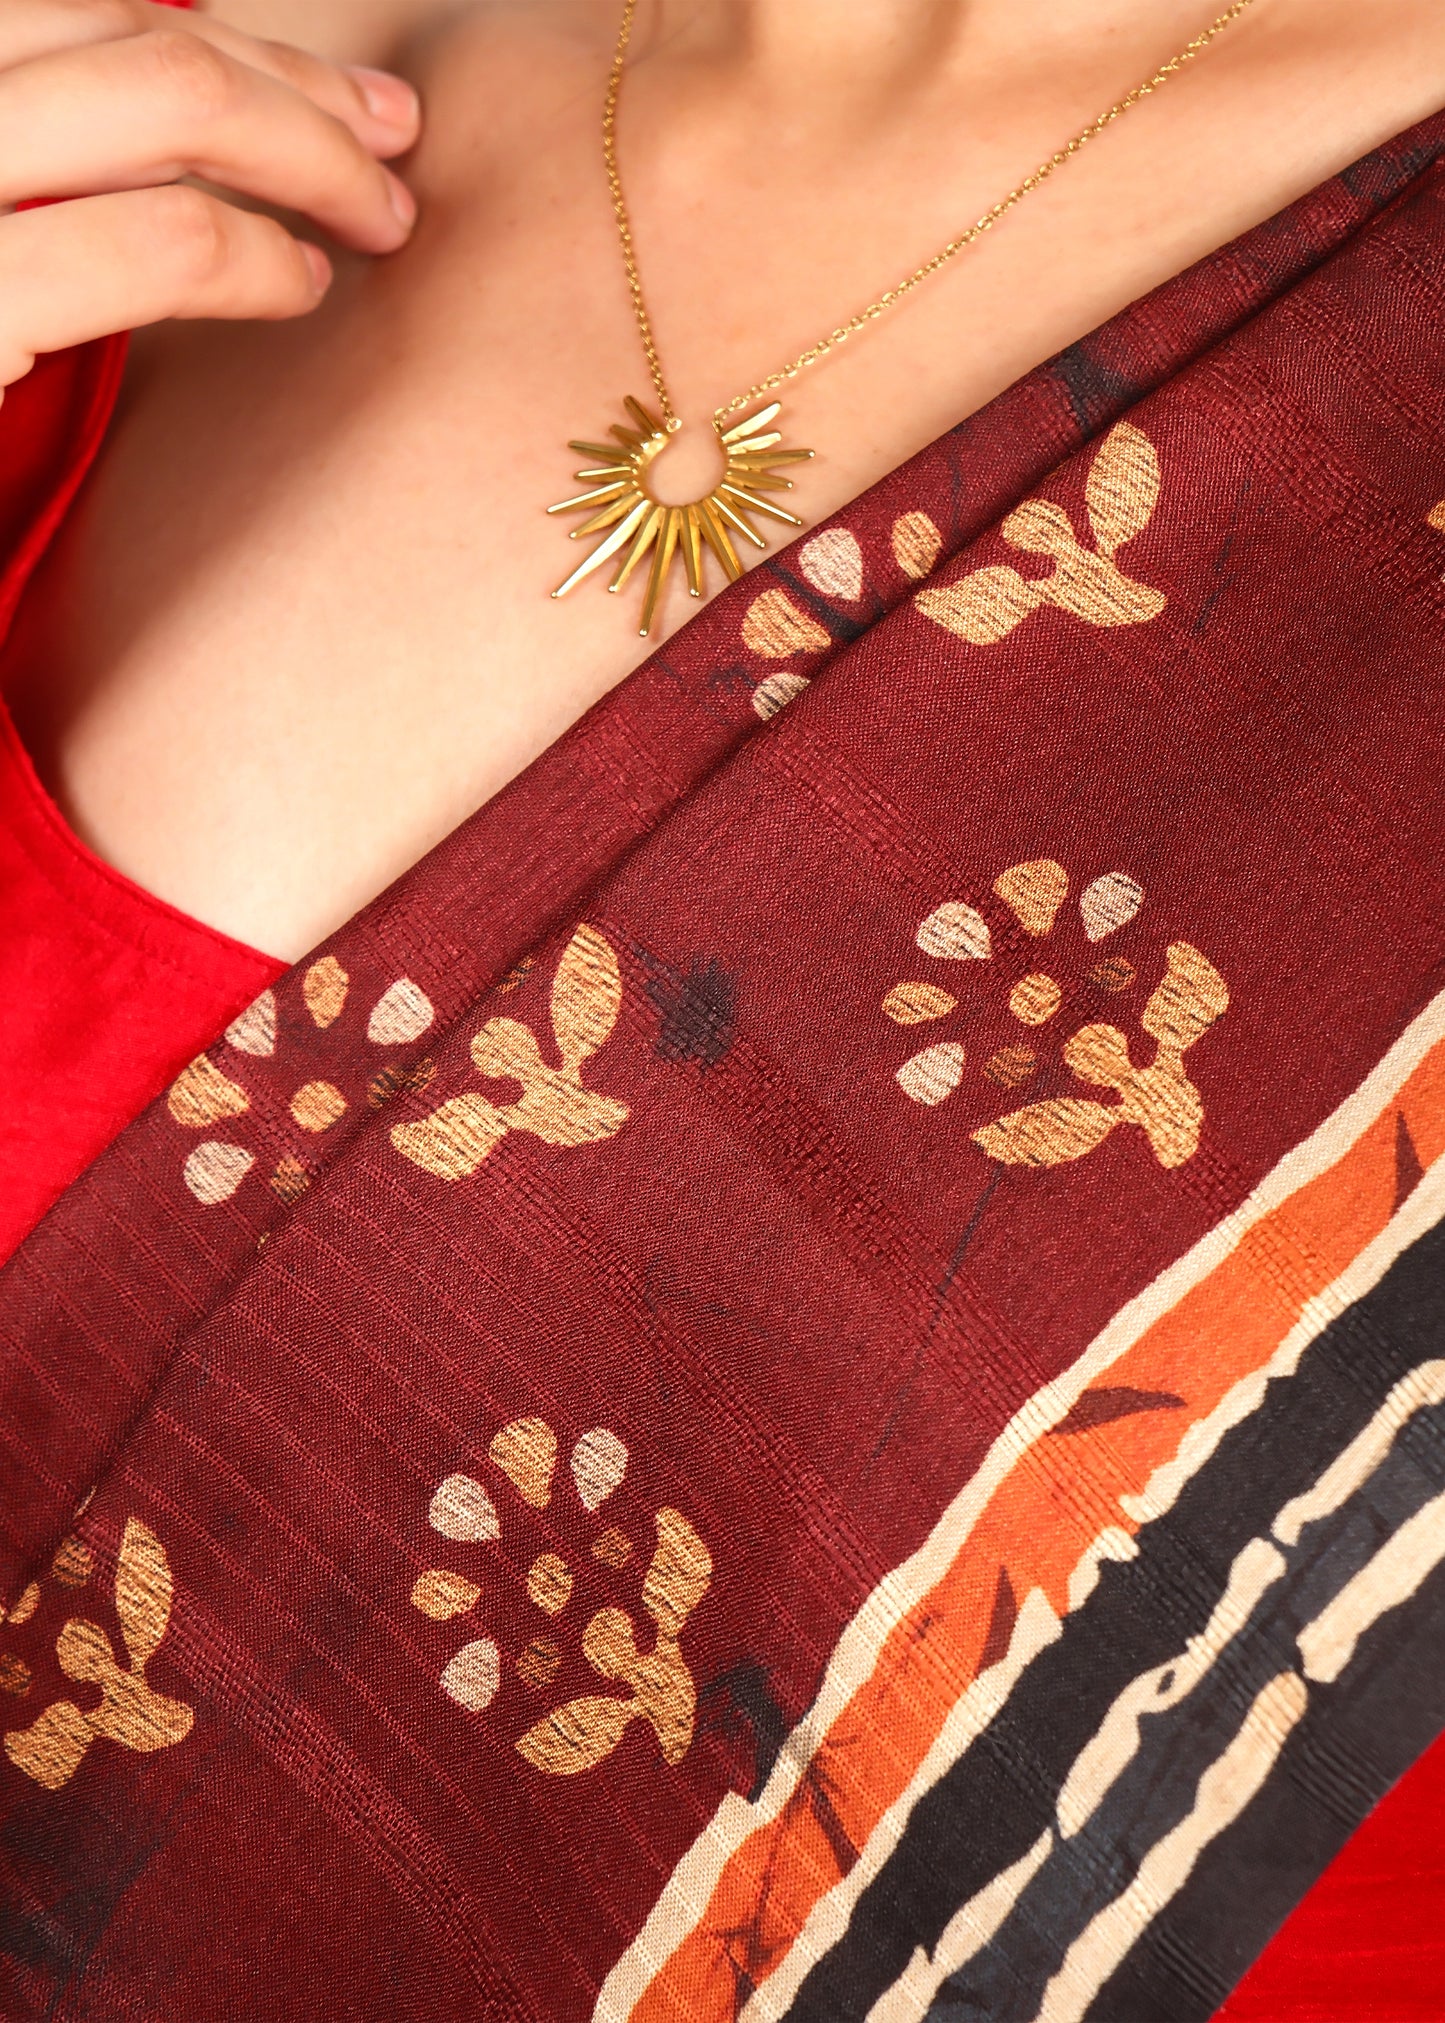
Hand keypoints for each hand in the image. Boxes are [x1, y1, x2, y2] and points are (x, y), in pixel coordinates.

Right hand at [0, 0, 421, 392]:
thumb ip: (39, 172)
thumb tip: (157, 165)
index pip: (105, 23)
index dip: (245, 55)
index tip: (344, 101)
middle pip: (153, 46)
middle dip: (301, 94)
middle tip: (397, 141)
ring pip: (179, 101)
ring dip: (314, 156)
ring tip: (380, 219)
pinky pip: (164, 243)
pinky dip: (258, 258)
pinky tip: (304, 284)